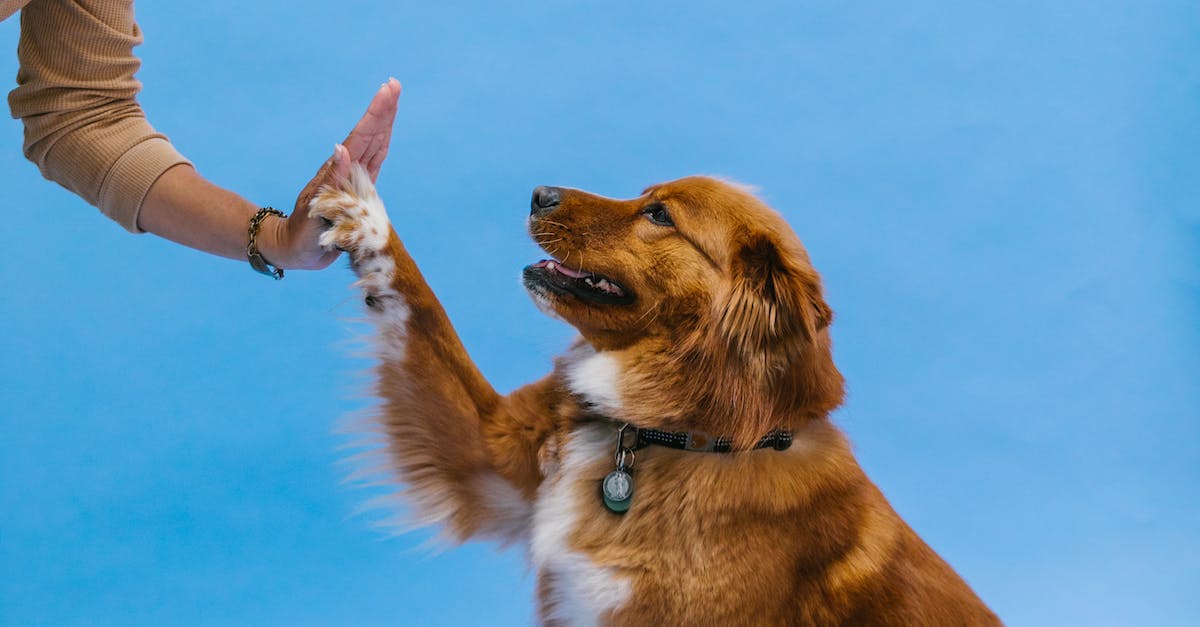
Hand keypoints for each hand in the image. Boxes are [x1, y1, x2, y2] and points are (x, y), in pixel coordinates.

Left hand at [262, 78, 401, 269]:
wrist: (295, 249)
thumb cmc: (302, 234)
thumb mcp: (315, 208)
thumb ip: (331, 180)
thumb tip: (342, 148)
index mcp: (338, 172)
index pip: (361, 138)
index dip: (375, 115)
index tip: (388, 91)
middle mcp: (347, 171)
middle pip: (369, 135)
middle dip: (382, 111)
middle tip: (394, 85)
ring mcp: (352, 179)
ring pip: (373, 145)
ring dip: (383, 123)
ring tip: (393, 100)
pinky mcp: (358, 191)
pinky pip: (373, 164)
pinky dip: (381, 146)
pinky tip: (385, 135)